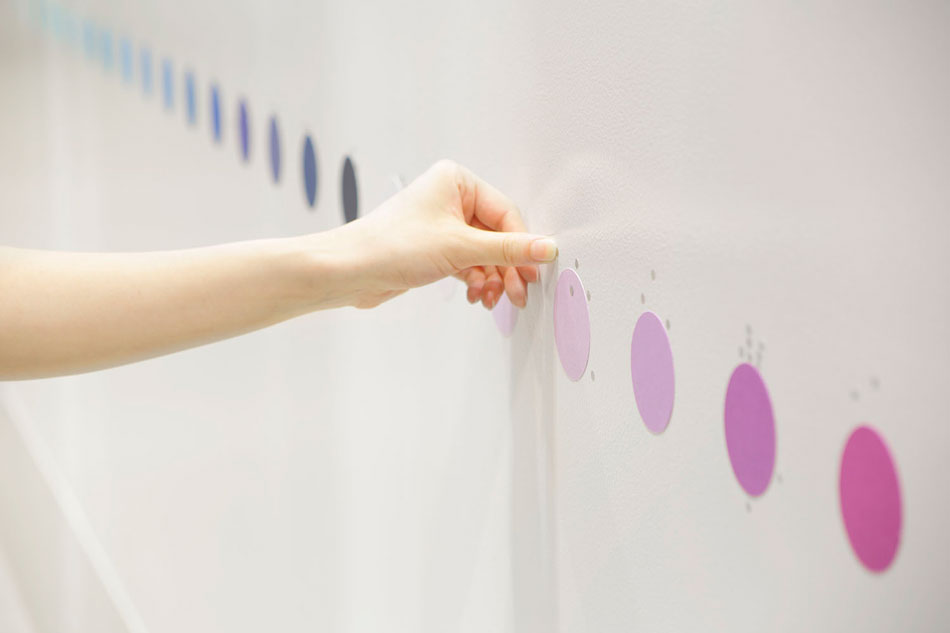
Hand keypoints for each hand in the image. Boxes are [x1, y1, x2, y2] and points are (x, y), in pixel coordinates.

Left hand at [317, 160, 557, 309]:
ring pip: (483, 252)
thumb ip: (507, 250)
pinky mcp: (434, 247)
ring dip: (491, 278)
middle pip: (497, 235)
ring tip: (491, 298)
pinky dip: (475, 280)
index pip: (505, 213)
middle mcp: (450, 197)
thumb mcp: (459, 248)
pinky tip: (476, 296)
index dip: (522, 245)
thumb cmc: (390, 246)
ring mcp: (442, 223)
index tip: (534, 271)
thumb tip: (546, 248)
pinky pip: (468, 262)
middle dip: (507, 267)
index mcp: (456, 181)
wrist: (349, 271)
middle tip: (518, 293)